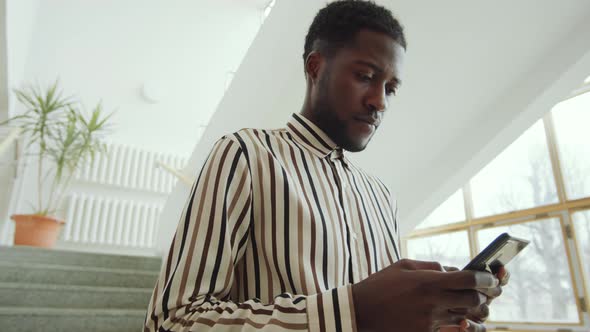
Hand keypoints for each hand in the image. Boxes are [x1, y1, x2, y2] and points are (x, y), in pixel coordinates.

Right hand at [351, 259, 499, 331]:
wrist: (361, 311)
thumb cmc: (381, 284)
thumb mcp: (404, 266)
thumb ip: (431, 266)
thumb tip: (453, 270)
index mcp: (428, 281)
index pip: (469, 280)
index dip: (485, 279)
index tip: (491, 278)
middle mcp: (432, 301)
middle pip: (473, 300)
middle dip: (484, 296)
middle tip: (486, 292)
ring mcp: (430, 321)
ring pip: (465, 317)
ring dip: (473, 311)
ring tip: (473, 305)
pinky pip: (450, 329)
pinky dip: (456, 323)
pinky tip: (455, 318)